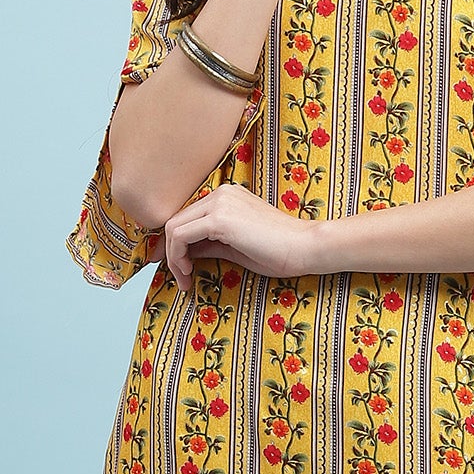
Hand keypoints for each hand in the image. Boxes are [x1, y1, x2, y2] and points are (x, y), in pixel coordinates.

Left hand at [159, 182, 324, 292]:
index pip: (187, 217)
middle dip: (169, 252)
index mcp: (226, 197)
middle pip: (176, 221)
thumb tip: (186, 254)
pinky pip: (180, 236)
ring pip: (173, 228)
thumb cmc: (278, 251)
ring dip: (172, 257)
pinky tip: (189, 273)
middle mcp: (220, 193)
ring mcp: (219, 203)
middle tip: (178, 277)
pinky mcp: (219, 219)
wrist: (304, 247)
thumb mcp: (236, 247)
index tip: (175, 265)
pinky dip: (177, 257)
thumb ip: (210, 244)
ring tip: (184, 279)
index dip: (173, 243)